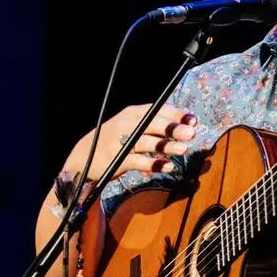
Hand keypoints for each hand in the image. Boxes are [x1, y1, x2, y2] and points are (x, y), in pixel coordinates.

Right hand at [65, 104, 196, 181]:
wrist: (83, 156)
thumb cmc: (113, 140)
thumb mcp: (129, 126)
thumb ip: (151, 126)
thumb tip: (180, 126)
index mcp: (131, 113)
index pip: (156, 110)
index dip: (175, 114)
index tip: (192, 119)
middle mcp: (126, 125)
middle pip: (152, 124)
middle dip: (172, 128)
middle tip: (192, 132)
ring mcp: (120, 142)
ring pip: (146, 142)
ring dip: (166, 146)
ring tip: (183, 149)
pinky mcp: (117, 160)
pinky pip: (139, 161)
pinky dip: (154, 164)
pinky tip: (168, 167)